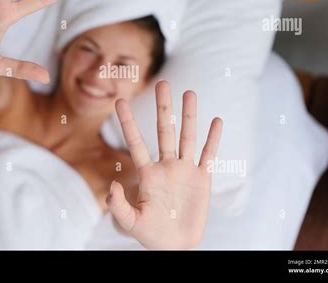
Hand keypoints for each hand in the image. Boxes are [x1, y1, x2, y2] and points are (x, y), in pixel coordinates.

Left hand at [107, 80, 222, 249]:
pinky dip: (212, 139)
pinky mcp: (202, 179)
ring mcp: (184, 170)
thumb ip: (118, 206)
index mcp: (147, 173)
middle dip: (163, 107)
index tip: (119, 100)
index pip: (135, 142)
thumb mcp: (130, 223)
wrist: (175, 245)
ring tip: (189, 93)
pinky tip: (216, 121)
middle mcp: (166, 165)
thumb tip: (112, 185)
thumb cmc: (150, 234)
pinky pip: (208, 155)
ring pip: (187, 136)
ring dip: (189, 115)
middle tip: (162, 82)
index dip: (127, 122)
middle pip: (164, 130)